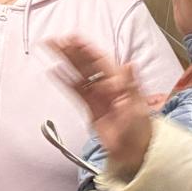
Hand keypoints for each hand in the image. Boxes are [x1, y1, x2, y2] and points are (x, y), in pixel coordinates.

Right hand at [47, 36, 154, 180]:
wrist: (132, 151)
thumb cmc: (140, 129)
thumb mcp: (138, 106)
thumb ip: (130, 84)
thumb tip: (129, 64)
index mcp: (120, 82)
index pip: (101, 61)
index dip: (87, 49)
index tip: (74, 39)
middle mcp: (107, 86)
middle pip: (86, 64)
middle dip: (71, 51)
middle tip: (57, 40)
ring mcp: (96, 95)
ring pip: (77, 73)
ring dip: (64, 60)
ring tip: (51, 48)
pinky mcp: (88, 105)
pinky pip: (74, 89)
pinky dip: (63, 80)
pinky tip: (54, 70)